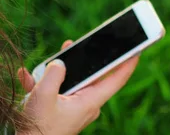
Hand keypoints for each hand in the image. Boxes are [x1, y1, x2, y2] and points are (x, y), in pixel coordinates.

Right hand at [16, 40, 138, 134]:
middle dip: (85, 60)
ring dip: (58, 73)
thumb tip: (60, 63)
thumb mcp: (43, 97)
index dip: (128, 63)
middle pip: (92, 76)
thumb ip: (53, 75)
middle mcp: (87, 104)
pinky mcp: (63, 112)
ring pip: (72, 83)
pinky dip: (45, 85)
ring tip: (49, 62)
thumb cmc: (38, 129)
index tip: (138, 49)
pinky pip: (58, 93)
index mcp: (90, 101)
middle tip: (79, 45)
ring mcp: (75, 108)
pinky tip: (28, 77)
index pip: (117, 79)